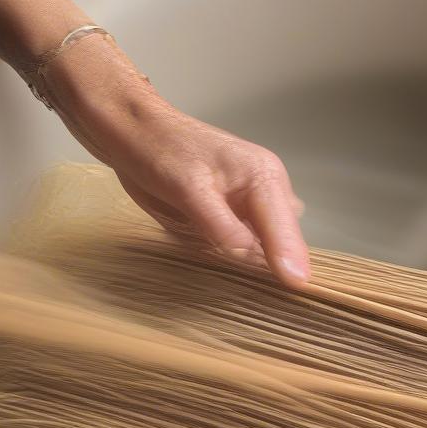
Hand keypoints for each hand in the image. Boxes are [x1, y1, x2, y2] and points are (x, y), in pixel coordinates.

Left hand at [39, 33, 310, 287]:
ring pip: (266, 248)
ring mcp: (248, 205)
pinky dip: (237, 260)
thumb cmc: (157, 150)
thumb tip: (251, 258)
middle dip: (277, 267)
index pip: (285, 230)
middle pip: (282, 242)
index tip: (297, 288)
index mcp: (263, 178)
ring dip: (258, 267)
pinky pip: (244, 247)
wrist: (129, 131)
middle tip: (272, 296)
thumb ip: (222, 226)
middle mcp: (264, 192)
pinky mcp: (230, 215)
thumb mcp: (189, 189)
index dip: (290, 261)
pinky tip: (225, 268)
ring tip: (250, 287)